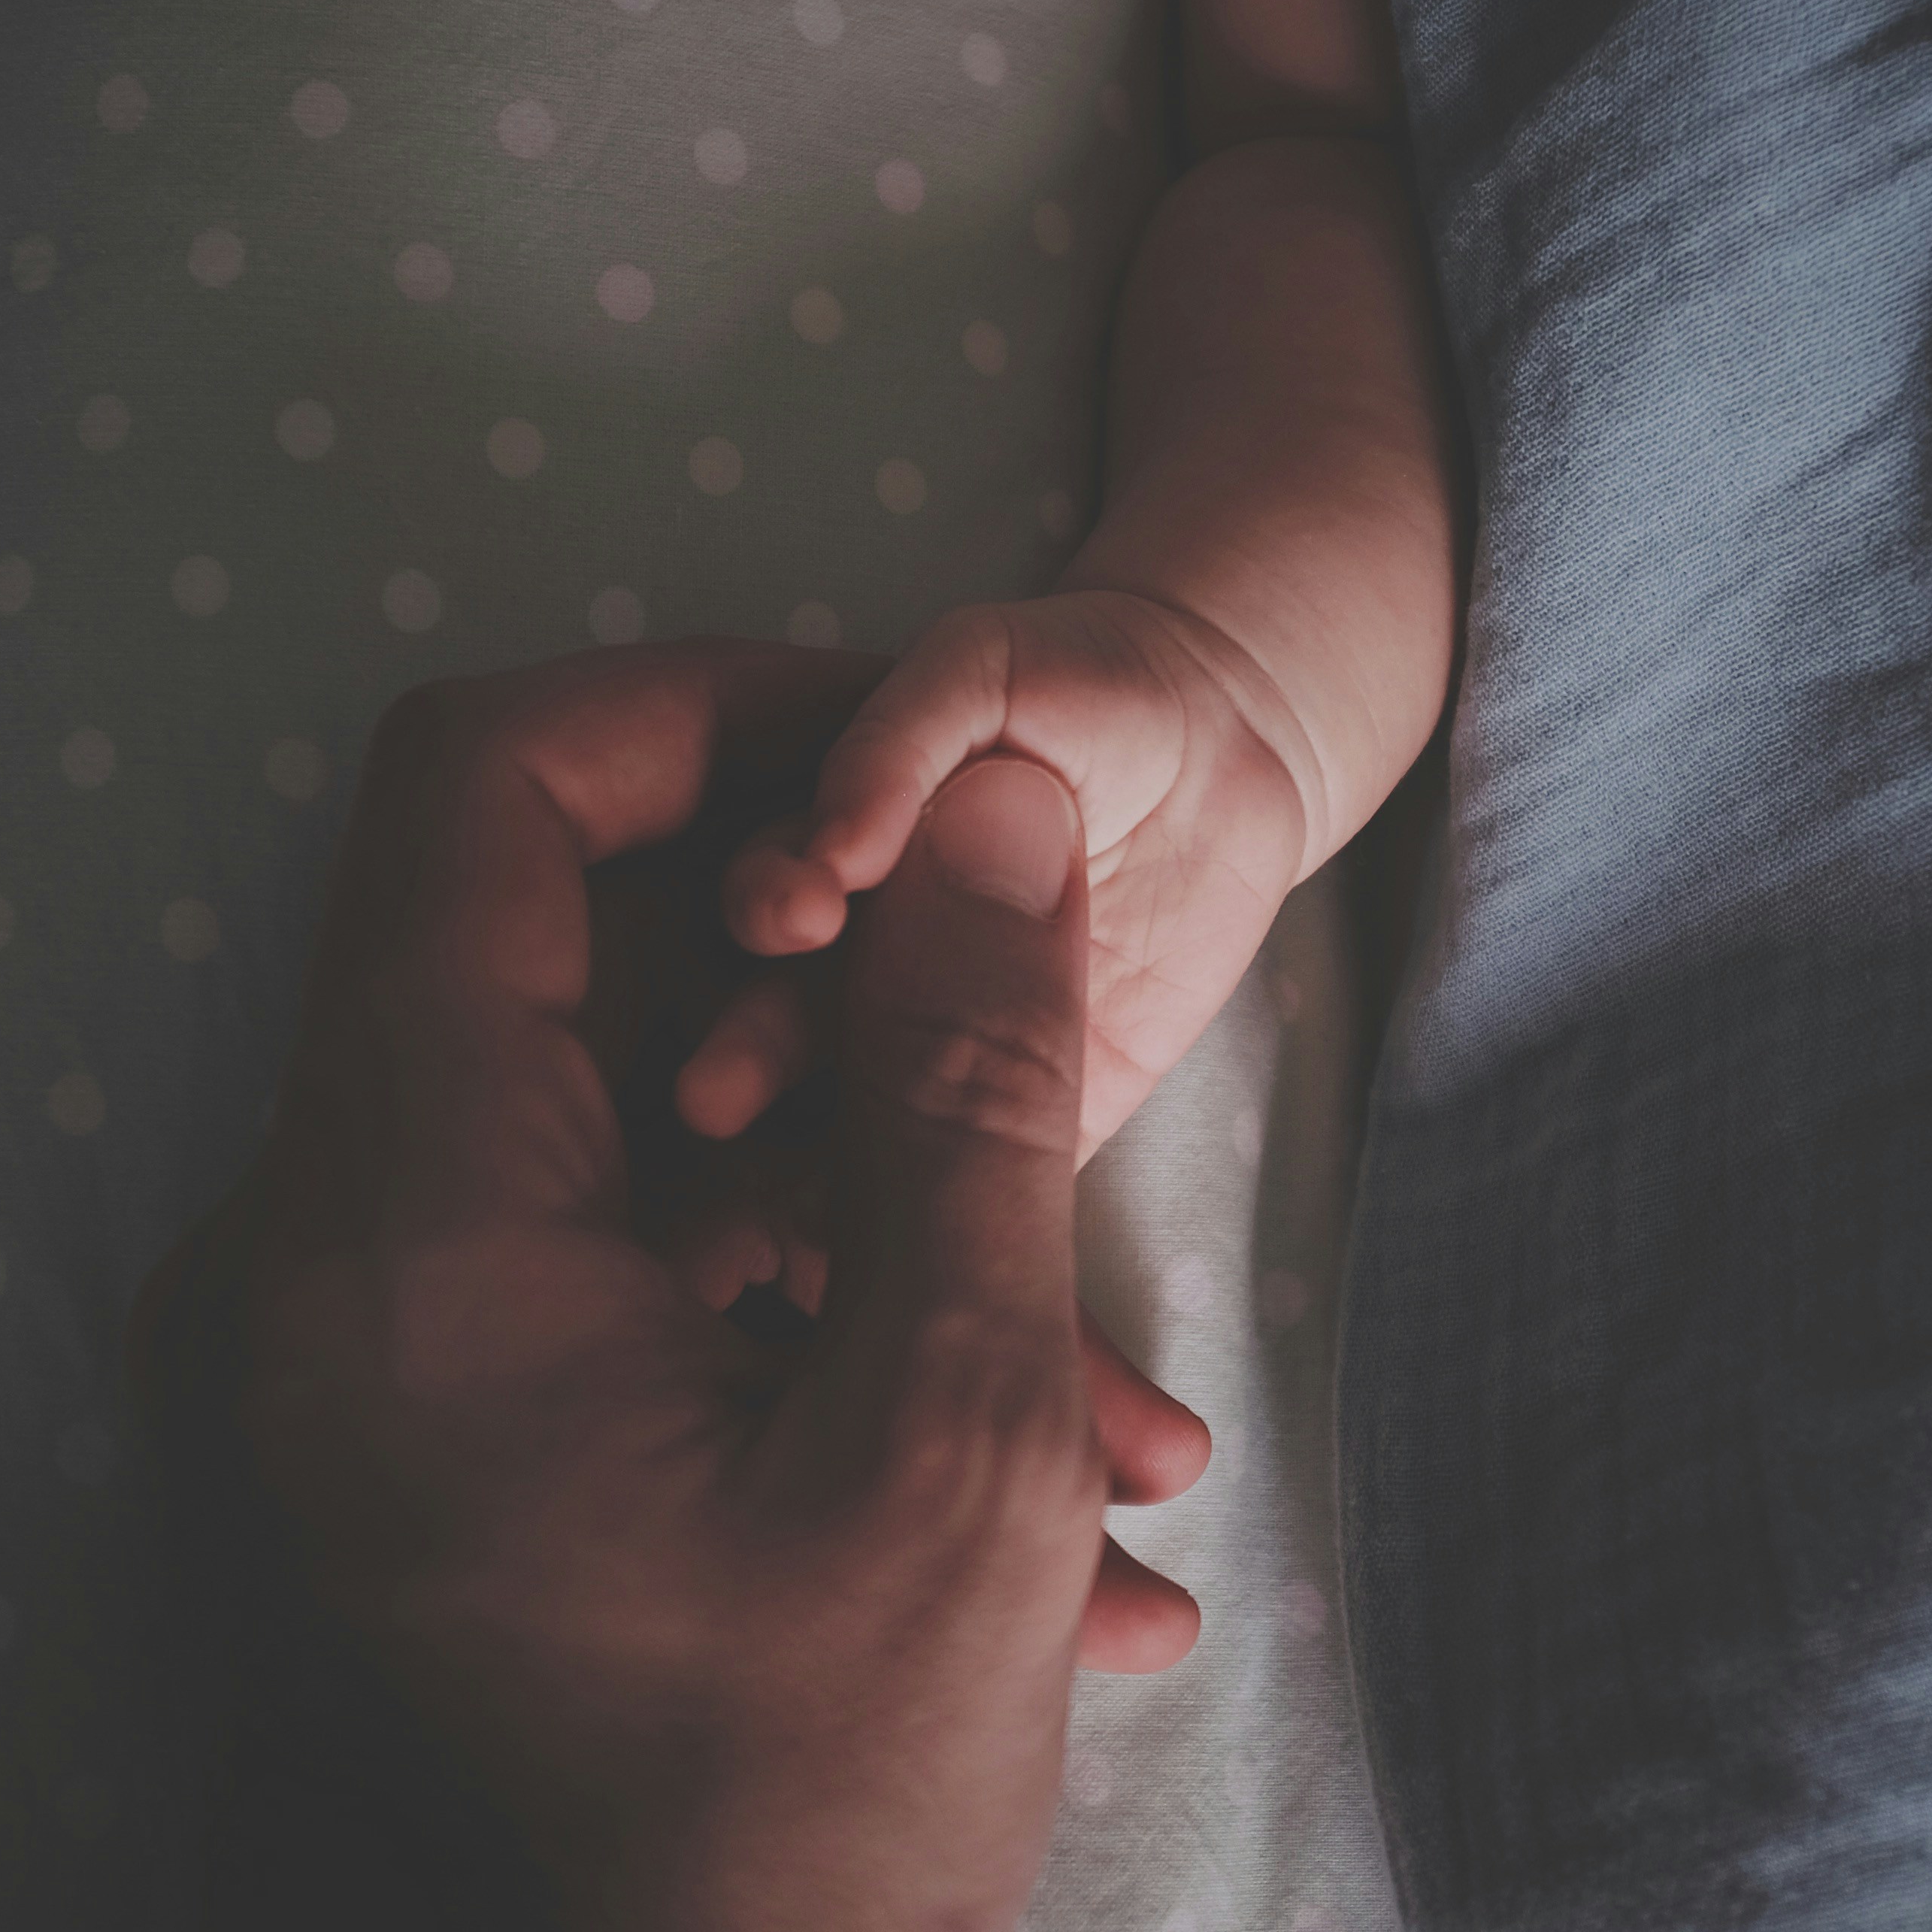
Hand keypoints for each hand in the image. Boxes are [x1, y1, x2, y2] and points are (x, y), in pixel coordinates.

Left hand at [129, 641, 1210, 1931]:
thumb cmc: (791, 1824)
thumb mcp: (950, 1424)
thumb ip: (966, 1081)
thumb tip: (990, 798)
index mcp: (396, 1222)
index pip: (484, 789)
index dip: (703, 717)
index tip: (899, 775)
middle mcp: (309, 1273)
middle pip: (567, 973)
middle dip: (845, 1020)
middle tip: (1049, 1111)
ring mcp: (340, 1383)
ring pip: (621, 1164)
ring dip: (869, 1230)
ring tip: (1115, 1416)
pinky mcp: (402, 1470)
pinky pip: (595, 1309)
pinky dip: (796, 1347)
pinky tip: (1036, 1514)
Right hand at [671, 590, 1320, 1209]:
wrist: (1214, 752)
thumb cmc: (1071, 694)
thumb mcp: (974, 675)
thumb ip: (900, 743)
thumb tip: (842, 842)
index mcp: (814, 864)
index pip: (755, 898)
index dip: (763, 908)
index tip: (788, 915)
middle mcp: (842, 969)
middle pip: (775, 1028)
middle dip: (749, 1057)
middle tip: (716, 1092)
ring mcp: (927, 1055)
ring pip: (853, 1124)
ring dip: (809, 1164)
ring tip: (782, 1207)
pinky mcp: (1026, 1126)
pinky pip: (972, 1189)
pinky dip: (930, 1226)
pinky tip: (874, 1256)